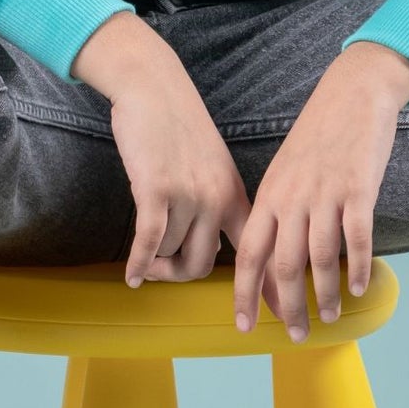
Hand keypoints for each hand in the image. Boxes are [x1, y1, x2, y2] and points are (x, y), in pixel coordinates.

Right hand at [107, 51, 287, 322]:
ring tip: (143, 261)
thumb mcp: (213, 166)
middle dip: (179, 277)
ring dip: (155, 265)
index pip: (261, 251)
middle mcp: (218, 199)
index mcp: (238, 195)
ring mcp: (189, 196)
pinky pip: (149, 243)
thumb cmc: (179, 128)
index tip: (277, 318)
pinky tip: (131, 277)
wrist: (154, 89)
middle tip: (161, 275)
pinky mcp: (157, 191)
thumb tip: (213, 245)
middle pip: (204, 266)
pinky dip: (138, 264)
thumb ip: (218, 203)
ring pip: (173, 254)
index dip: (268, 288)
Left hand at [232, 42, 408, 341]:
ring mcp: (325, 194)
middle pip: (283, 266)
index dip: (244, 294)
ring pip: (320, 259)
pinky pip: (356, 238)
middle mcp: (292, 198)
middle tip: (297, 335)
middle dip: (288, 307)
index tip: (244, 325)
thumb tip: (273, 259)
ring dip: (325, 295)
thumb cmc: (318, 134)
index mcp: (268, 195)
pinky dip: (356, 267)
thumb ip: (278, 212)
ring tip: (329, 317)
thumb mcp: (285, 171)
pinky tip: (358, 287)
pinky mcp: (358, 188)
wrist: (352, 92)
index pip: (248, 254)